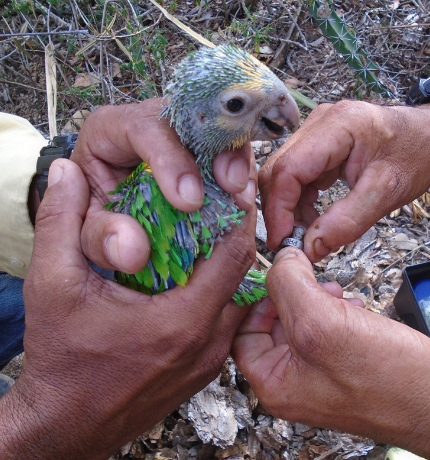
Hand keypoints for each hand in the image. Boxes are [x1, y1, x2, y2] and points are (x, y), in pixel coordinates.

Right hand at [0, 158, 255, 459]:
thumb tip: (65, 174)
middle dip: (235, 235)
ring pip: (239, 298)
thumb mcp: (51, 287)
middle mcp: (207, 342)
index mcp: (182, 320)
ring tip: (208, 235)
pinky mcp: (203, 369)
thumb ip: (59, 224)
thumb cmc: (61, 362)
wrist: (65, 424)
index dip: (238, 216)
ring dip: (228, 265)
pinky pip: (228, 321)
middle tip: (220, 205)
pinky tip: (195, 277)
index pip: (234, 254)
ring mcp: (209, 360)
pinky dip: (220, 293)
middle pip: (243, 274)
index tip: (232, 189)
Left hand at [71, 99, 256, 273]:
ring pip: (213, 127)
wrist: (110, 220)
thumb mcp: (88, 232)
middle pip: (187, 118)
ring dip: (233, 157)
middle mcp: (145, 123)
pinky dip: (238, 168)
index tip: (188, 199)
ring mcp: (177, 133)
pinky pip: (226, 147)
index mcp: (107, 131)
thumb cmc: (95, 218)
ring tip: (240, 192)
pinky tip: (242, 194)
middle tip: (230, 187)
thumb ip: (100, 239)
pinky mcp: (199, 149)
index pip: (141, 126)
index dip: (168, 158)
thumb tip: (131, 250)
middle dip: (213, 150)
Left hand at [232, 247, 429, 456]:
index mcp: (274, 384)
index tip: (273, 278)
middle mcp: (292, 383)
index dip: (255, 301)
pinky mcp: (342, 365)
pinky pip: (324, 330)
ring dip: (313, 300)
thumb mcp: (321, 322)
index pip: (243, 334)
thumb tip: (279, 259)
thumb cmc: (386, 379)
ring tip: (335, 294)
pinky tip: (352, 306)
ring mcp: (318, 375)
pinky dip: (334, 311)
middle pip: (272, 325)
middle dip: (291, 296)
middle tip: (309, 282)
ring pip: (300, 323)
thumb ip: (288, 284)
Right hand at [259, 101, 429, 261]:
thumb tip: (311, 248)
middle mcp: (319, 124)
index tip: (281, 239)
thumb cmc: (415, 154)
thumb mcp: (386, 192)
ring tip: (306, 232)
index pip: (289, 169)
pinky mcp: (317, 145)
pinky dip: (298, 201)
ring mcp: (315, 133)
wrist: (428, 138)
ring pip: (282, 175)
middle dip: (280, 210)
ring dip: (287, 208)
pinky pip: (294, 176)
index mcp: (338, 125)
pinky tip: (311, 217)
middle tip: (291, 241)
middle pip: (278, 171)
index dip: (279, 208)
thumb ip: (347, 222)